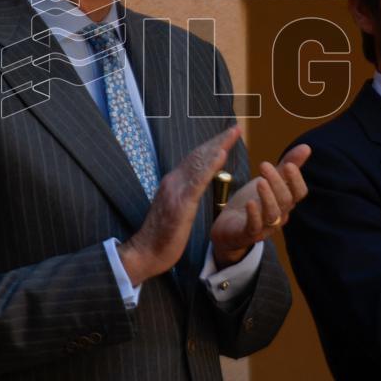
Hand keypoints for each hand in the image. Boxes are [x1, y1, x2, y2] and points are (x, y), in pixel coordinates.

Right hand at [118, 127, 240, 286]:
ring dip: (218, 146)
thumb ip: (183, 194)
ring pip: (199, 163)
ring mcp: (176, 190)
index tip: (227, 135)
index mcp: (173, 182)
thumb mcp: (175, 209)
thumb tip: (195, 184)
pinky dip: (210, 166)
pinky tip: (221, 155)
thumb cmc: (162, 235)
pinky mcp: (180, 203)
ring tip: (232, 134)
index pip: (195, 159)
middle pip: (199, 155)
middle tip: (236, 128)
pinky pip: (198, 181)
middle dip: (218, 140)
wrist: (145, 252)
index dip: (212, 146)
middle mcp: (173, 181)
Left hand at [210, 144, 309, 268]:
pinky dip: (253, 215)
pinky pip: (254, 226)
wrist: (229, 226)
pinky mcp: (248, 233)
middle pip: (285, 200)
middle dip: (277, 182)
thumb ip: (286, 166)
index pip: (299, 192)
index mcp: (285, 202)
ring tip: (259, 182)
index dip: (296, 179)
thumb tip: (307, 147)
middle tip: (264, 165)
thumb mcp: (268, 181)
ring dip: (267, 197)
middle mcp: (279, 215)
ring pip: (272, 214)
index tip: (288, 164)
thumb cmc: (252, 201)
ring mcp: (265, 226)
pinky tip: (249, 203)